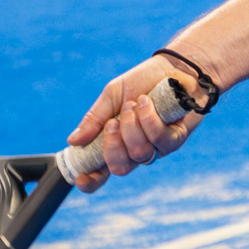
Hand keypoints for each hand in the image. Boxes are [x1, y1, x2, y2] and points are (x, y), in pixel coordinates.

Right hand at [67, 56, 203, 186]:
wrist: (173, 67)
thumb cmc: (142, 82)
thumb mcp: (111, 96)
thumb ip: (94, 119)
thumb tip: (73, 141)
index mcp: (115, 142)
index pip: (101, 172)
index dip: (91, 181)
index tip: (81, 177)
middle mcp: (135, 150)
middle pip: (120, 168)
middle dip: (113, 146)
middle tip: (114, 121)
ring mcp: (156, 147)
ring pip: (139, 154)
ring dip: (133, 127)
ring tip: (134, 104)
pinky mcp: (175, 139)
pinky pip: (159, 141)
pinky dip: (149, 120)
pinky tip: (147, 103)